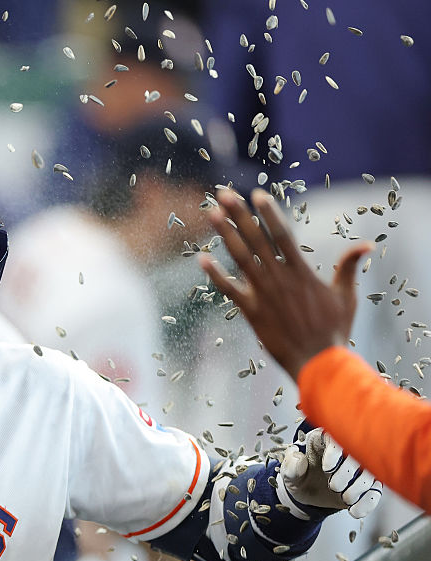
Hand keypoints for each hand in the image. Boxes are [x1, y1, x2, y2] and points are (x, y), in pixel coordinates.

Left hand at [198, 189, 371, 380]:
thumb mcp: (346, 296)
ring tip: (211, 213)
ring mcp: (264, 294)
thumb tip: (366, 244)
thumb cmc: (334, 330)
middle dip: (239, 214)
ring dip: (225, 234)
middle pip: (256, 238)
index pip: (283, 234)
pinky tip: (201, 259)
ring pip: (240, 257)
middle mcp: (280, 278)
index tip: (256, 195)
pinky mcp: (251, 311)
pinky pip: (229, 290)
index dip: (268, 213)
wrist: (318, 362)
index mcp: (302, 271)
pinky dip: (215, 275)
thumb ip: (348, 267)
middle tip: (223, 193)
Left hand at [278, 429, 382, 518]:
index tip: (327, 468)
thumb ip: (290, 465)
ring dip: (359, 488)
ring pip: (371, 473)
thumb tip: (298, 457)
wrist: (306, 495)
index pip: (337, 438)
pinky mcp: (367, 486)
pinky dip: (368, 503)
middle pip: (359, 455)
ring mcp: (359, 469)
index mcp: (326, 441)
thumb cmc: (299, 477)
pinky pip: (375, 492)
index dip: (335, 452)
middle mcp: (346, 452)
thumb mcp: (289, 473)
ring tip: (344, 498)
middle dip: (347, 473)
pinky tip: (354, 511)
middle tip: (334, 486)